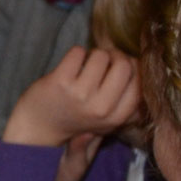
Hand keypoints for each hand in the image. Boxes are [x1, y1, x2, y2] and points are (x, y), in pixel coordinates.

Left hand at [3, 46, 140, 148]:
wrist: (37, 128)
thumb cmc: (74, 120)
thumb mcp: (107, 122)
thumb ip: (127, 105)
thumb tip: (144, 74)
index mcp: (115, 118)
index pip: (139, 83)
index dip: (133, 69)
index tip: (121, 67)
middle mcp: (100, 108)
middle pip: (125, 65)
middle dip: (116, 57)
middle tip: (104, 61)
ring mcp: (79, 94)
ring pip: (101, 55)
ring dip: (93, 54)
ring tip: (84, 66)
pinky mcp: (60, 82)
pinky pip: (78, 52)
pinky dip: (76, 53)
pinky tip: (70, 65)